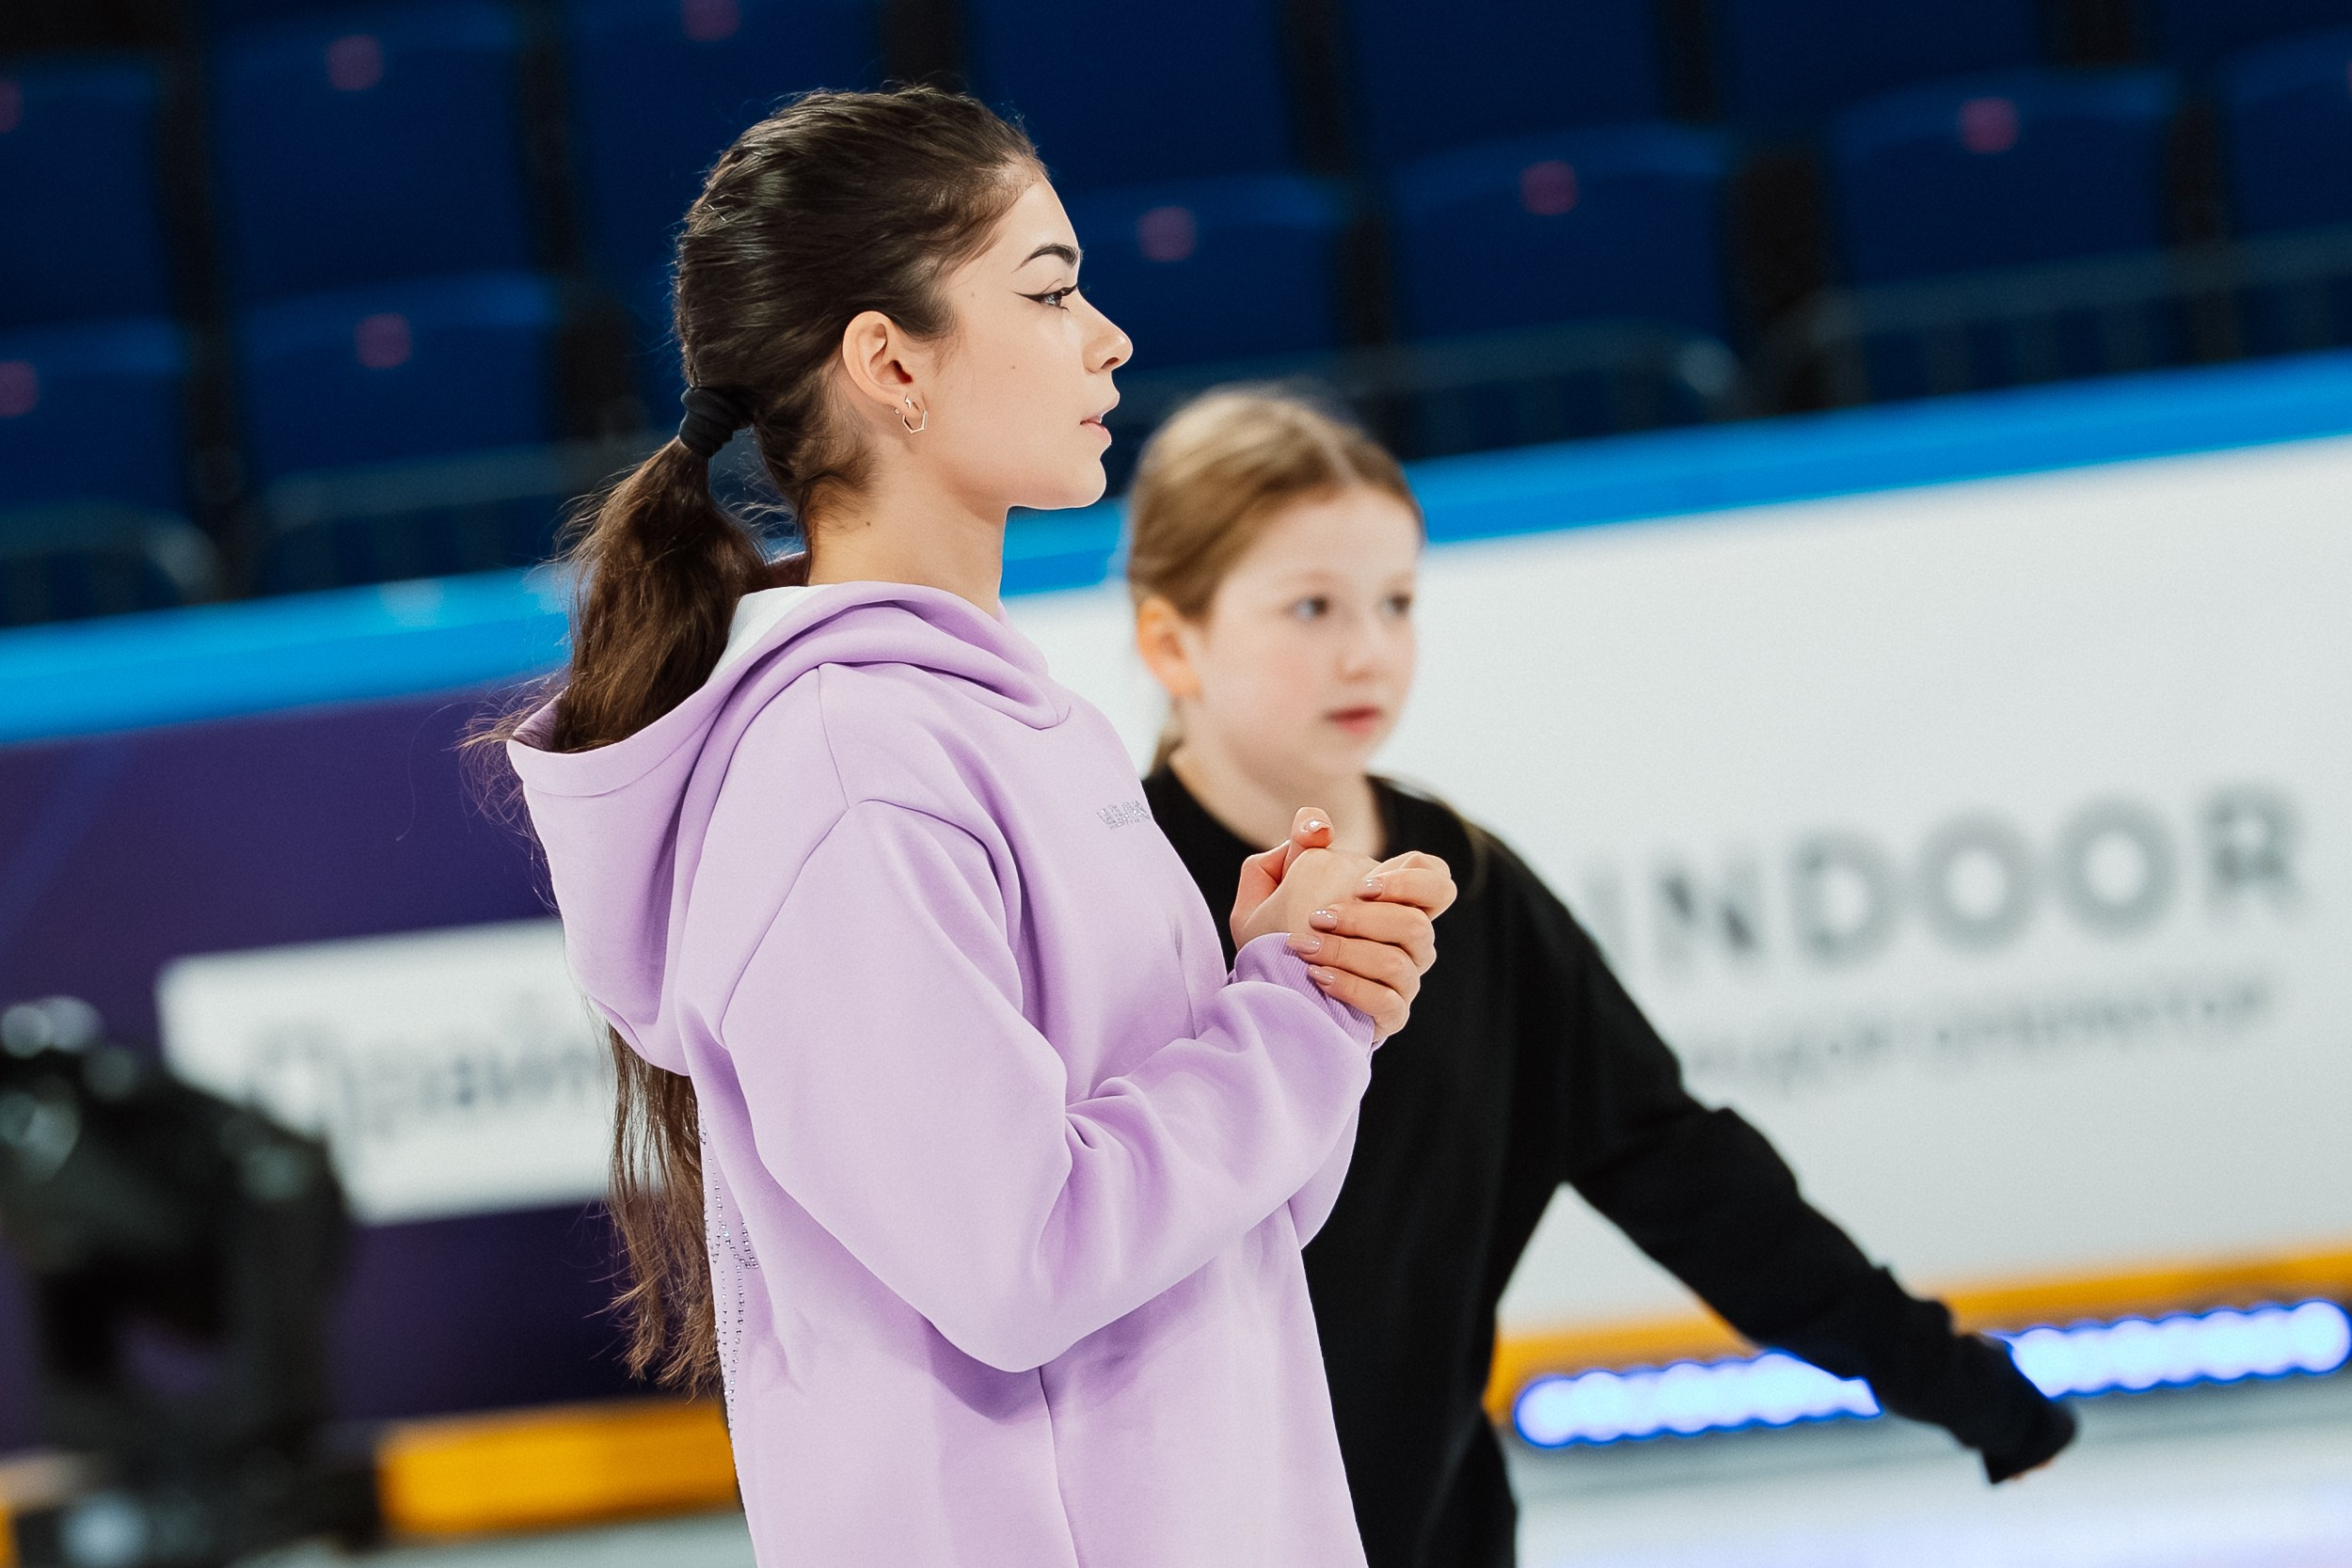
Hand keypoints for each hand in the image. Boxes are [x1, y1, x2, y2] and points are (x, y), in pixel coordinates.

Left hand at [1229, 811, 1456, 1041]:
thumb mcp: (1270, 889)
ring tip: (1303, 948)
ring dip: (1348, 951)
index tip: (1363, 887)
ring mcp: (1402, 982)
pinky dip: (1350, 986)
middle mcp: (1407, 944)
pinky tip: (1317, 976)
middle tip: (1318, 917)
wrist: (1261, 996)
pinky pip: (1389, 1003)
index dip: (1413, 880)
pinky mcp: (1390, 1017)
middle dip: (1366, 919)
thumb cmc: (1272, 940)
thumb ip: (1296, 848)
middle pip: (1419, 924)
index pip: (1436, 882)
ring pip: (1401, 964)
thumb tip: (1317, 824)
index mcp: (1390, 905)